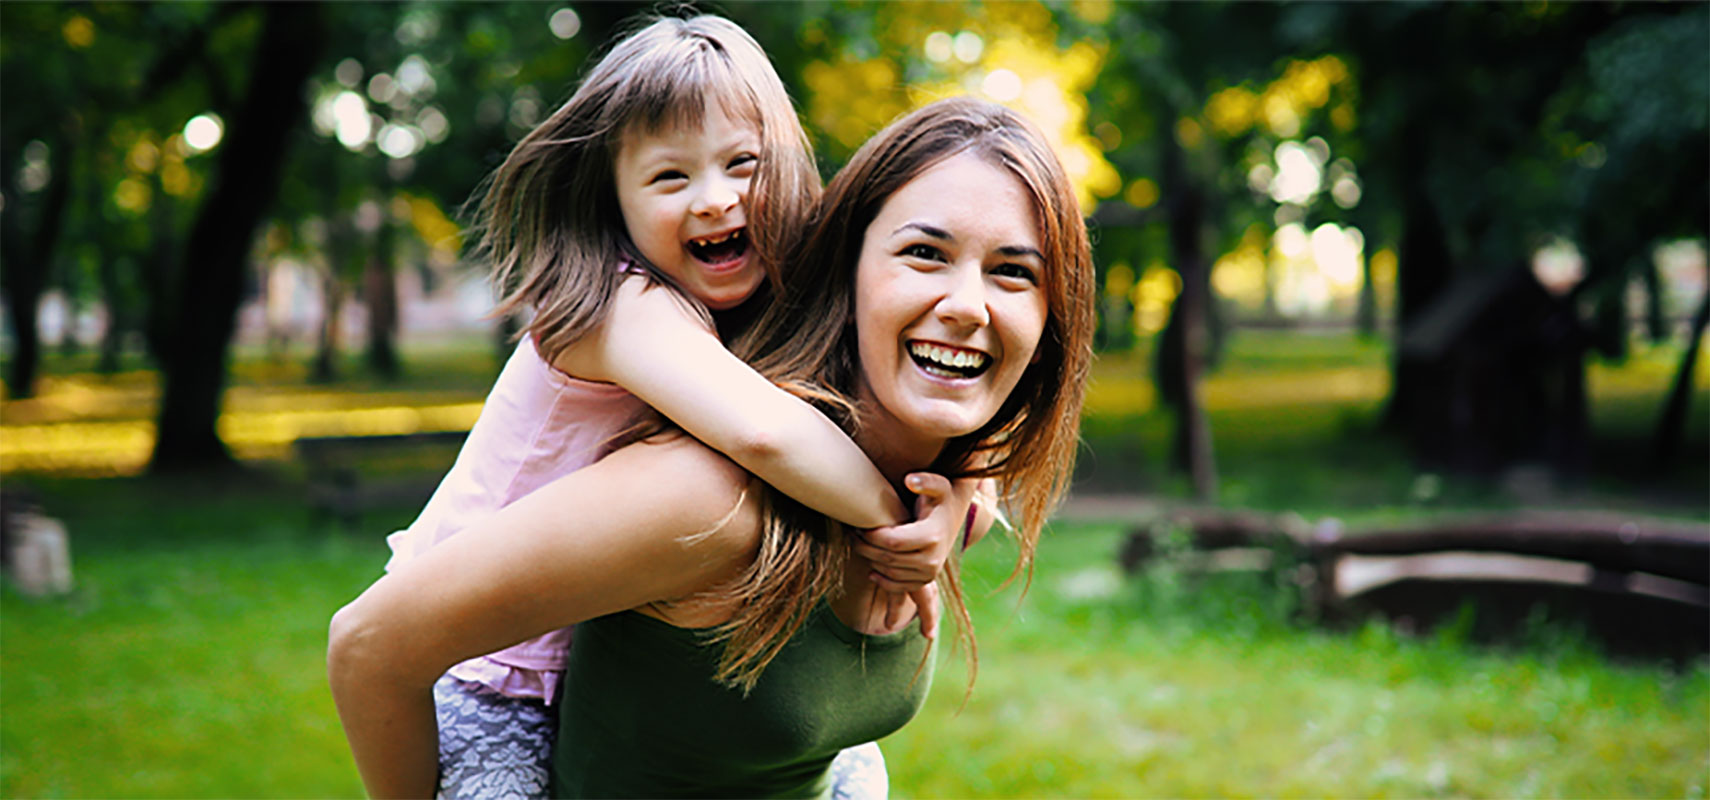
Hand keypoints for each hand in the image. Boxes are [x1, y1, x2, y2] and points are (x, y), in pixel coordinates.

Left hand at [854, 472, 975, 636]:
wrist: (952, 519)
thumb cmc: (939, 499)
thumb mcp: (938, 486)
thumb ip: (925, 481)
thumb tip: (910, 480)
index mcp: (932, 536)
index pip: (892, 541)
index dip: (871, 535)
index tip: (859, 525)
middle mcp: (933, 559)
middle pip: (887, 558)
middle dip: (865, 547)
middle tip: (852, 534)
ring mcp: (929, 573)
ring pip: (889, 572)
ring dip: (870, 560)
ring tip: (859, 544)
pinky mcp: (925, 581)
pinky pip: (897, 587)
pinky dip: (881, 580)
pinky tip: (871, 567)